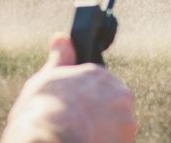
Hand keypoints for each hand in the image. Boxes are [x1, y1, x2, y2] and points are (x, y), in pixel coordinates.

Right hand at [0, 35, 136, 142]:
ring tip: (82, 136)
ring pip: (117, 126)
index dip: (85, 100)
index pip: (99, 85)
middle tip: (78, 125)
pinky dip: (107, 142)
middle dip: (99, 115)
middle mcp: (118, 93)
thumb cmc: (43, 109)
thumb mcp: (46, 79)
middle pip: (112, 105)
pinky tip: (88, 142)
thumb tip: (61, 38)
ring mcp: (126, 119)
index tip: (74, 110)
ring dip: (105, 131)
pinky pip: (118, 141)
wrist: (50, 139)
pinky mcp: (128, 140)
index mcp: (98, 74)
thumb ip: (60, 59)